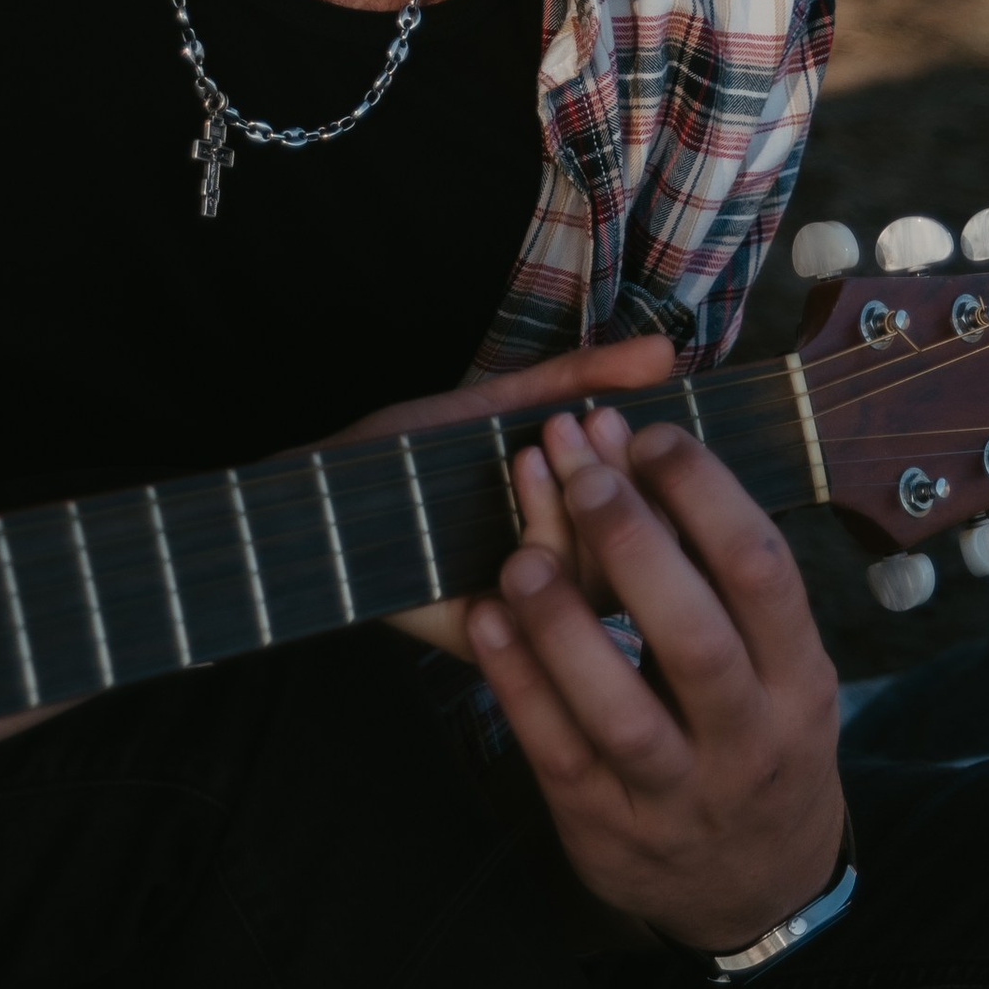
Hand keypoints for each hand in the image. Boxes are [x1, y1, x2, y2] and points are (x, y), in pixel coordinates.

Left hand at [334, 333, 677, 661]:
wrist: (325, 486)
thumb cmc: (410, 452)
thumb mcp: (501, 406)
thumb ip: (578, 379)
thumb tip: (663, 349)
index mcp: (581, 534)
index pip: (662, 523)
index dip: (658, 472)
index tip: (619, 413)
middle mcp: (565, 586)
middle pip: (646, 560)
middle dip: (621, 481)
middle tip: (584, 422)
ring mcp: (531, 619)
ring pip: (601, 582)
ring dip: (582, 500)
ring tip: (544, 442)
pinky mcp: (491, 639)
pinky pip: (546, 607)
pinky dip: (543, 531)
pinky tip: (521, 471)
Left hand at [467, 408, 842, 954]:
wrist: (754, 891)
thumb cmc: (757, 741)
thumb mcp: (782, 672)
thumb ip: (728, 583)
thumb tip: (644, 450)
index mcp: (799, 681)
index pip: (763, 574)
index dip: (706, 494)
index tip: (650, 435)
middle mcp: (747, 740)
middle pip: (695, 639)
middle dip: (634, 547)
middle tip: (582, 473)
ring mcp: (676, 793)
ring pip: (621, 712)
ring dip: (565, 627)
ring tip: (520, 556)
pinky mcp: (606, 827)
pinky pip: (557, 753)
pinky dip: (518, 685)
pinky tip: (487, 620)